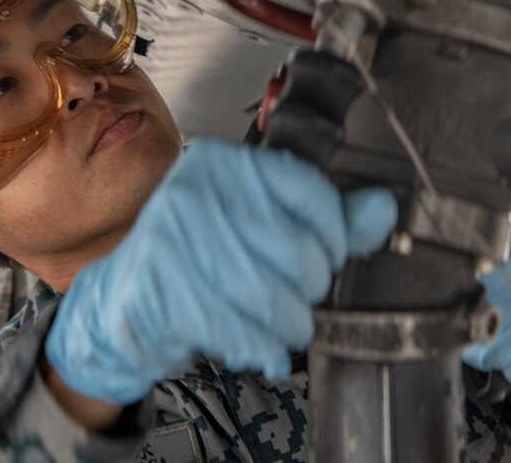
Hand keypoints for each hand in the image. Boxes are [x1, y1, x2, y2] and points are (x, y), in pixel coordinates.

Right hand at [45, 139, 397, 403]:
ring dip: (288, 325)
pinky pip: (236, 329)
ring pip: (270, 296)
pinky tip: (256, 346)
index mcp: (224, 162)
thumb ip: (326, 218)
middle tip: (296, 296)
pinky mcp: (159, 289)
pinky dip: (258, 348)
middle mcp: (193, 191)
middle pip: (296, 251)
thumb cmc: (201, 258)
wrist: (127, 300)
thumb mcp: (260, 224)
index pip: (310, 191)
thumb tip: (383, 208)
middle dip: (308, 289)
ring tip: (282, 327)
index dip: (335, 236)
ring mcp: (170, 239)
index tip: (329, 254)